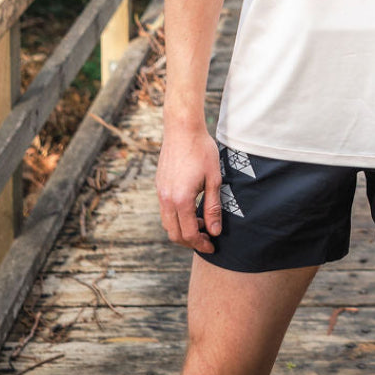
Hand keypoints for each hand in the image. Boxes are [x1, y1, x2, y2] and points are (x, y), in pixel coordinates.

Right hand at [155, 126, 222, 251]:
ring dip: (182, 229)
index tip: (212, 246)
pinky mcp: (159, 185)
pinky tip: (191, 209)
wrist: (182, 128)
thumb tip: (215, 231)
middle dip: (190, 241)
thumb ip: (213, 207)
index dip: (201, 244)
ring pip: (167, 223)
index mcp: (181, 200)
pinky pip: (165, 210)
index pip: (189, 233)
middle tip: (208, 239)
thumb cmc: (202, 150)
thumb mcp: (214, 179)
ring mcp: (160, 192)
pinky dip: (176, 217)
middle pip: (174, 234)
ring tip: (201, 223)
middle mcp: (166, 199)